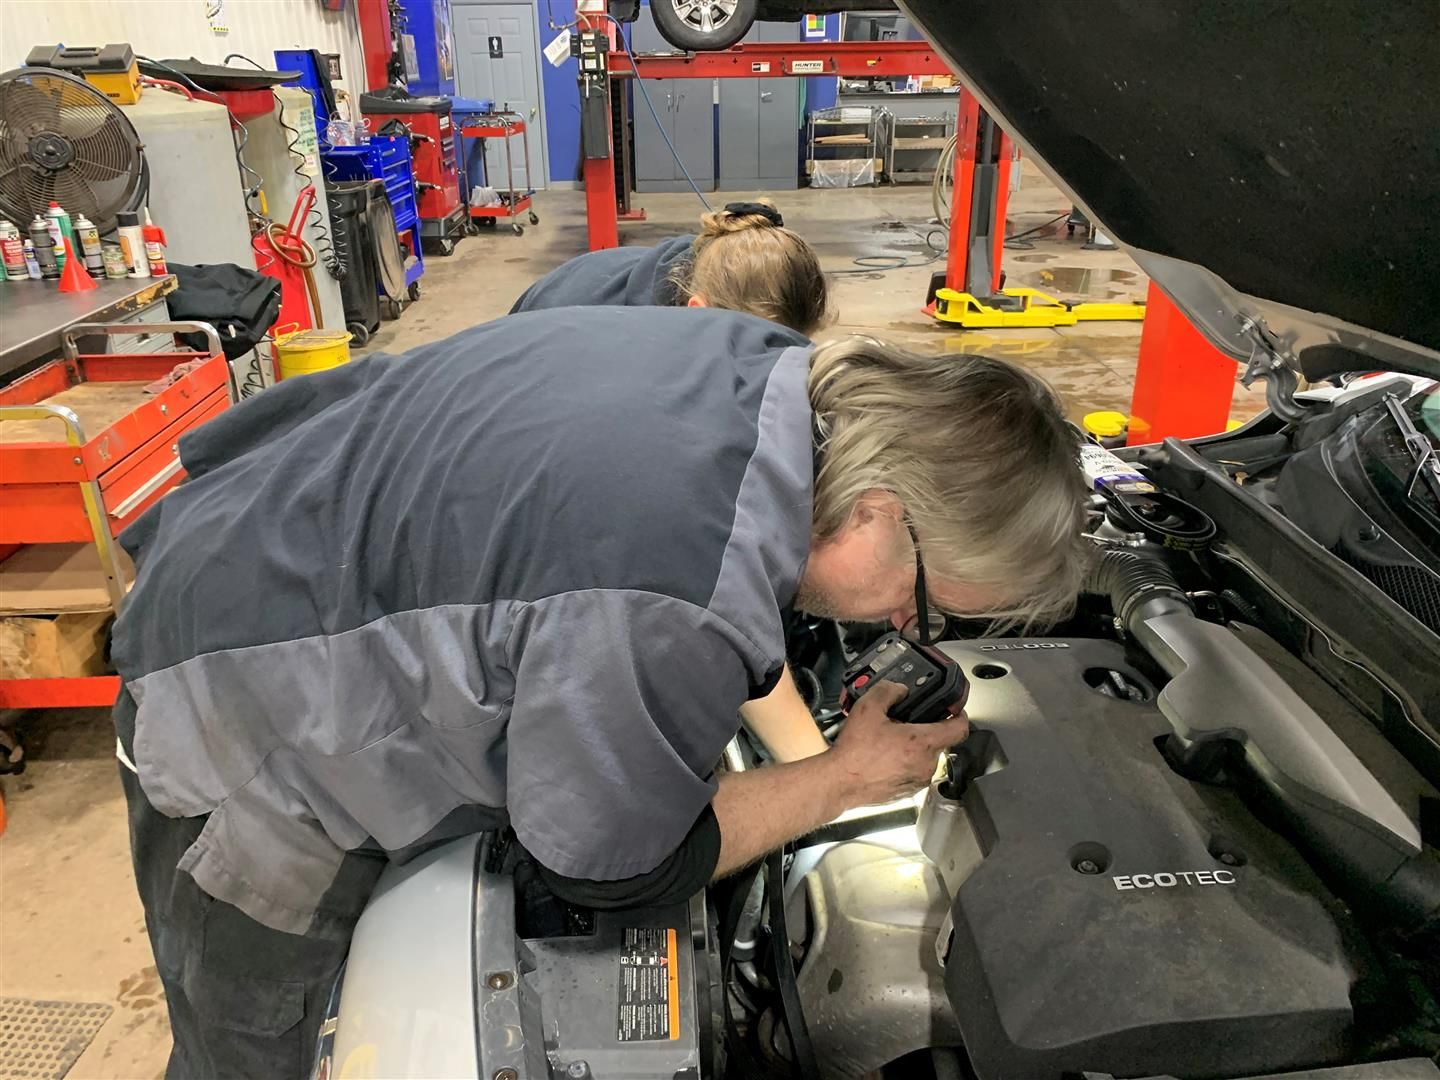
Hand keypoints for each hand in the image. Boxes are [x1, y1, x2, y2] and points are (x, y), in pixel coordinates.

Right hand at [826, 681, 969, 808]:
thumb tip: (899, 690)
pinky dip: (906, 764)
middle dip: (926, 731)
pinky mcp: (908, 792)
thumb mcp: (867, 709)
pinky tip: (886, 758)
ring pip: (927, 758)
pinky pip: (915, 772)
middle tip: (905, 724)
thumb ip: (888, 691)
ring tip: (891, 742)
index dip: (959, 715)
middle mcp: (925, 764)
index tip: (954, 711)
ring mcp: (918, 780)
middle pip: (940, 741)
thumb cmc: (854, 753)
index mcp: (922, 743)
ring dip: (915, 749)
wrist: (840, 783)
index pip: (959, 728)